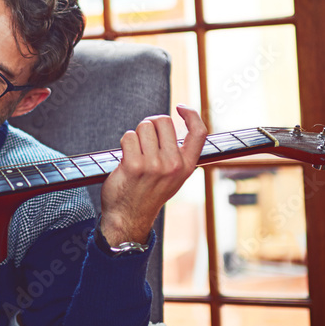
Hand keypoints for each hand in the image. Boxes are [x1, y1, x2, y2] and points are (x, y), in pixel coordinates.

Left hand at [100, 105, 206, 245]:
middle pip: (163, 121)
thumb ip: (177, 154)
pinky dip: (124, 142)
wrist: (129, 217)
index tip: (180, 108)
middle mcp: (174, 165)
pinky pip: (128, 136)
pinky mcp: (134, 165)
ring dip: (136, 135)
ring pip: (144, 127)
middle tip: (144, 140)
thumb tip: (170, 124)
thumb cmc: (149, 192)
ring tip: (135, 152)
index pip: (199, 133)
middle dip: (150, 125)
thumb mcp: (173, 177)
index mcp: (187, 166)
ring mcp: (154, 165)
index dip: (191, 114)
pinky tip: (125, 157)